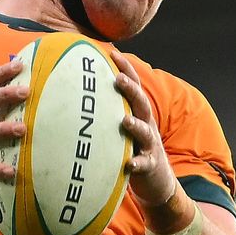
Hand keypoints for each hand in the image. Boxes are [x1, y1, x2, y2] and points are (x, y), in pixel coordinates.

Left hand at [111, 49, 175, 206]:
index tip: (112, 53)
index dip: (126, 69)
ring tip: (125, 121)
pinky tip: (129, 164)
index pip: (133, 87)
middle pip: (141, 103)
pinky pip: (144, 164)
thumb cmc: (132, 150)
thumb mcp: (122, 129)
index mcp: (138, 114)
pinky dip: (137, 163)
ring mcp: (149, 145)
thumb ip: (107, 112)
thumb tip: (78, 96)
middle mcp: (146, 125)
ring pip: (145, 132)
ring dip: (136, 125)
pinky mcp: (150, 166)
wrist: (157, 181)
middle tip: (118, 79)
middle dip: (131, 90)